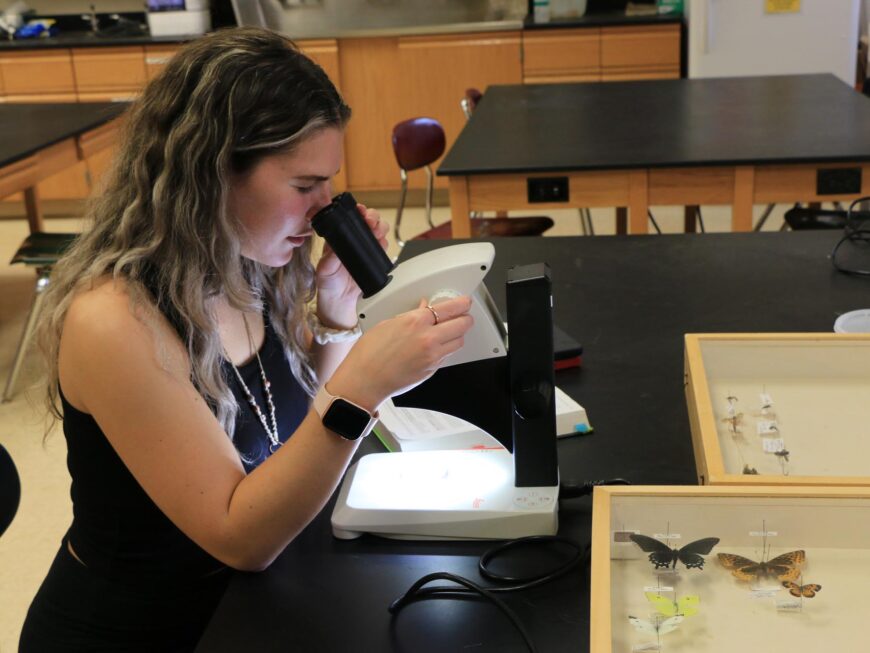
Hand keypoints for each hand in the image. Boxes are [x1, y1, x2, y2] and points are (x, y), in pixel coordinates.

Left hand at [315, 202, 388, 329]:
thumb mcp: (324, 271)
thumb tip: (336, 248)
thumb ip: (329, 260)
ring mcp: (364, 248)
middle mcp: (352, 240)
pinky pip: (383, 245)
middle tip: (371, 222)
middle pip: (366, 220)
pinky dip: (384, 242)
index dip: (355, 212)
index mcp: (337, 239)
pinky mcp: (374, 258)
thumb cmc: (328, 286)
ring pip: (377, 230)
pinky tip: (381, 244)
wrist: (341, 304)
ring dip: (380, 227)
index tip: (359, 212)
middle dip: (372, 217)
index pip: (348, 219)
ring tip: (377, 232)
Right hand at [327, 296, 473, 410]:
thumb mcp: (388, 324)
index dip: (461, 303)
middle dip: (465, 318)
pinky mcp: (432, 370)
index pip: (450, 308)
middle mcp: (428, 338)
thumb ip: (410, 315)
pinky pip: (447, 355)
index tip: (464, 302)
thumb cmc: (369, 353)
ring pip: (459, 342)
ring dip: (457, 334)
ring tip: (449, 331)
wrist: (364, 380)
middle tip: (463, 315)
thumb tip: (423, 308)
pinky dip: (446, 348)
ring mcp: (432, 356)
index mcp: (416, 322)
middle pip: (462, 325)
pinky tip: (436, 346)